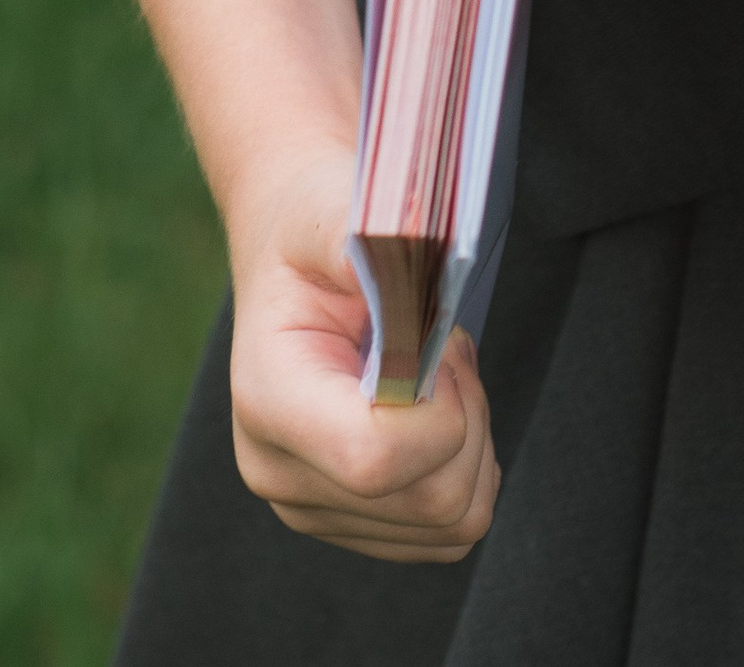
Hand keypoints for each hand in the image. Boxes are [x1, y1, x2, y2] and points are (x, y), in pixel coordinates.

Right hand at [225, 146, 499, 560]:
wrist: (286, 259)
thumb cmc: (313, 228)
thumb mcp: (334, 209)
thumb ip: (374, 239)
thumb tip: (417, 255)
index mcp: (268, 398)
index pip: (375, 458)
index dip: (442, 411)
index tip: (443, 342)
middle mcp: (279, 471)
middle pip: (429, 499)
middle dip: (470, 416)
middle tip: (447, 345)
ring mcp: (311, 507)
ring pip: (450, 523)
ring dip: (475, 442)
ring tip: (441, 372)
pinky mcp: (347, 522)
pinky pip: (445, 533)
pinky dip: (467, 471)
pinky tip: (438, 412)